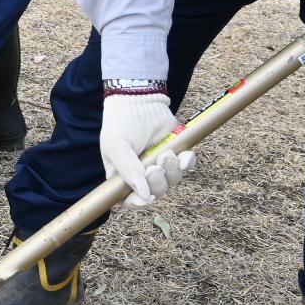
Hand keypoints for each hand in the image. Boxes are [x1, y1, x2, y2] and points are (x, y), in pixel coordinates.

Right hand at [100, 91, 195, 207]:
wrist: (139, 100)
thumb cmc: (120, 124)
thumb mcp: (116, 147)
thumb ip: (128, 171)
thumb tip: (145, 195)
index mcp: (122, 176)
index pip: (129, 200)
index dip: (139, 203)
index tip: (147, 197)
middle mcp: (141, 174)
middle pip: (155, 192)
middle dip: (158, 183)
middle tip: (155, 167)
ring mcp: (159, 164)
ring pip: (172, 181)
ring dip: (172, 170)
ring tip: (167, 153)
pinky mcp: (175, 154)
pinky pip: (187, 167)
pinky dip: (188, 163)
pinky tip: (185, 154)